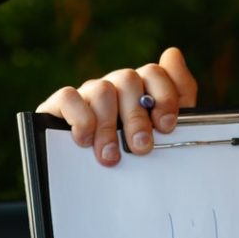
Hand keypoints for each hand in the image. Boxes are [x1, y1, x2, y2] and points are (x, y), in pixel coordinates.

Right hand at [35, 47, 199, 163]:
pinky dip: (80, 119)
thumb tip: (172, 53)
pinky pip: (69, 97)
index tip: (167, 127)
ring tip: (111, 157)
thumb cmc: (132, 156)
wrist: (92, 184)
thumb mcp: (163, 135)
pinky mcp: (60, 105)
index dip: (164, 97)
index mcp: (141, 90)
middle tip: (141, 148)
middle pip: (129, 80)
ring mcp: (88, 93)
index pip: (155, 73)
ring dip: (108, 126)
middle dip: (137, 118)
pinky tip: (85, 141)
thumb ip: (178, 99)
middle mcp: (114, 86)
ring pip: (102, 90)